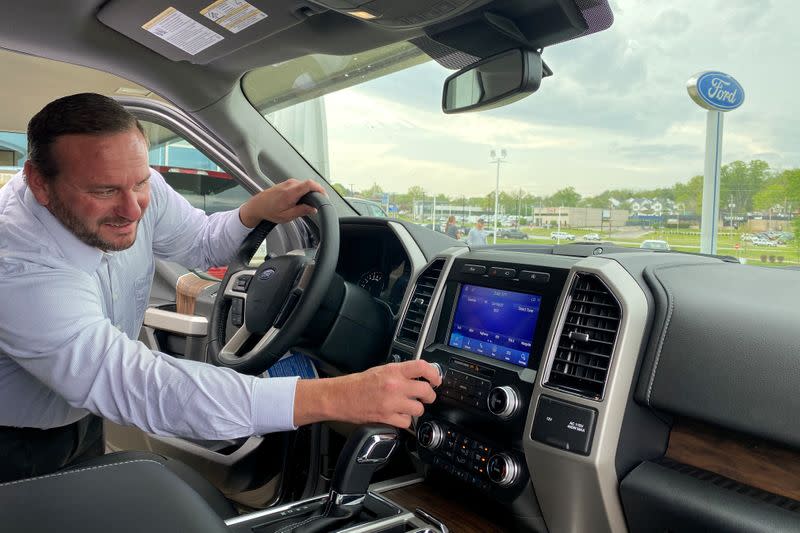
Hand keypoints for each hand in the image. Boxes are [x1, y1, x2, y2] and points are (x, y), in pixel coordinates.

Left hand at [239, 178, 326, 227]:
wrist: (257, 206)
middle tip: (318, 203)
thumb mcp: (286, 216)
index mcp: (290, 192)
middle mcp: (290, 185)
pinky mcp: (287, 183)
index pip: (310, 184)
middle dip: (316, 192)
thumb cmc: (269, 211)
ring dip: (310, 192)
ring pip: (305, 185)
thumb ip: (301, 211)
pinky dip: (304, 191)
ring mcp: (288, 182)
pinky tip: (302, 200)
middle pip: (310, 184)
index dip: (320, 189)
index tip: (324, 196)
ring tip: (309, 203)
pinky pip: (300, 185)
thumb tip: (313, 209)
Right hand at [293, 360, 441, 427]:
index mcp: (394, 371)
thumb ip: (400, 372)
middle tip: (427, 396)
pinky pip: (407, 422)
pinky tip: (400, 416)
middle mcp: (395, 386)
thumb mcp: (381, 370)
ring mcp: (392, 403)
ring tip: (410, 407)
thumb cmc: (359, 384)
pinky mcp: (387, 417)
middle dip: (430, 395)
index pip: (422, 367)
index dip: (434, 373)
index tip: (436, 379)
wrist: (341, 396)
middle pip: (426, 391)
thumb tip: (419, 374)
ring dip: (417, 409)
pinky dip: (405, 421)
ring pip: (419, 409)